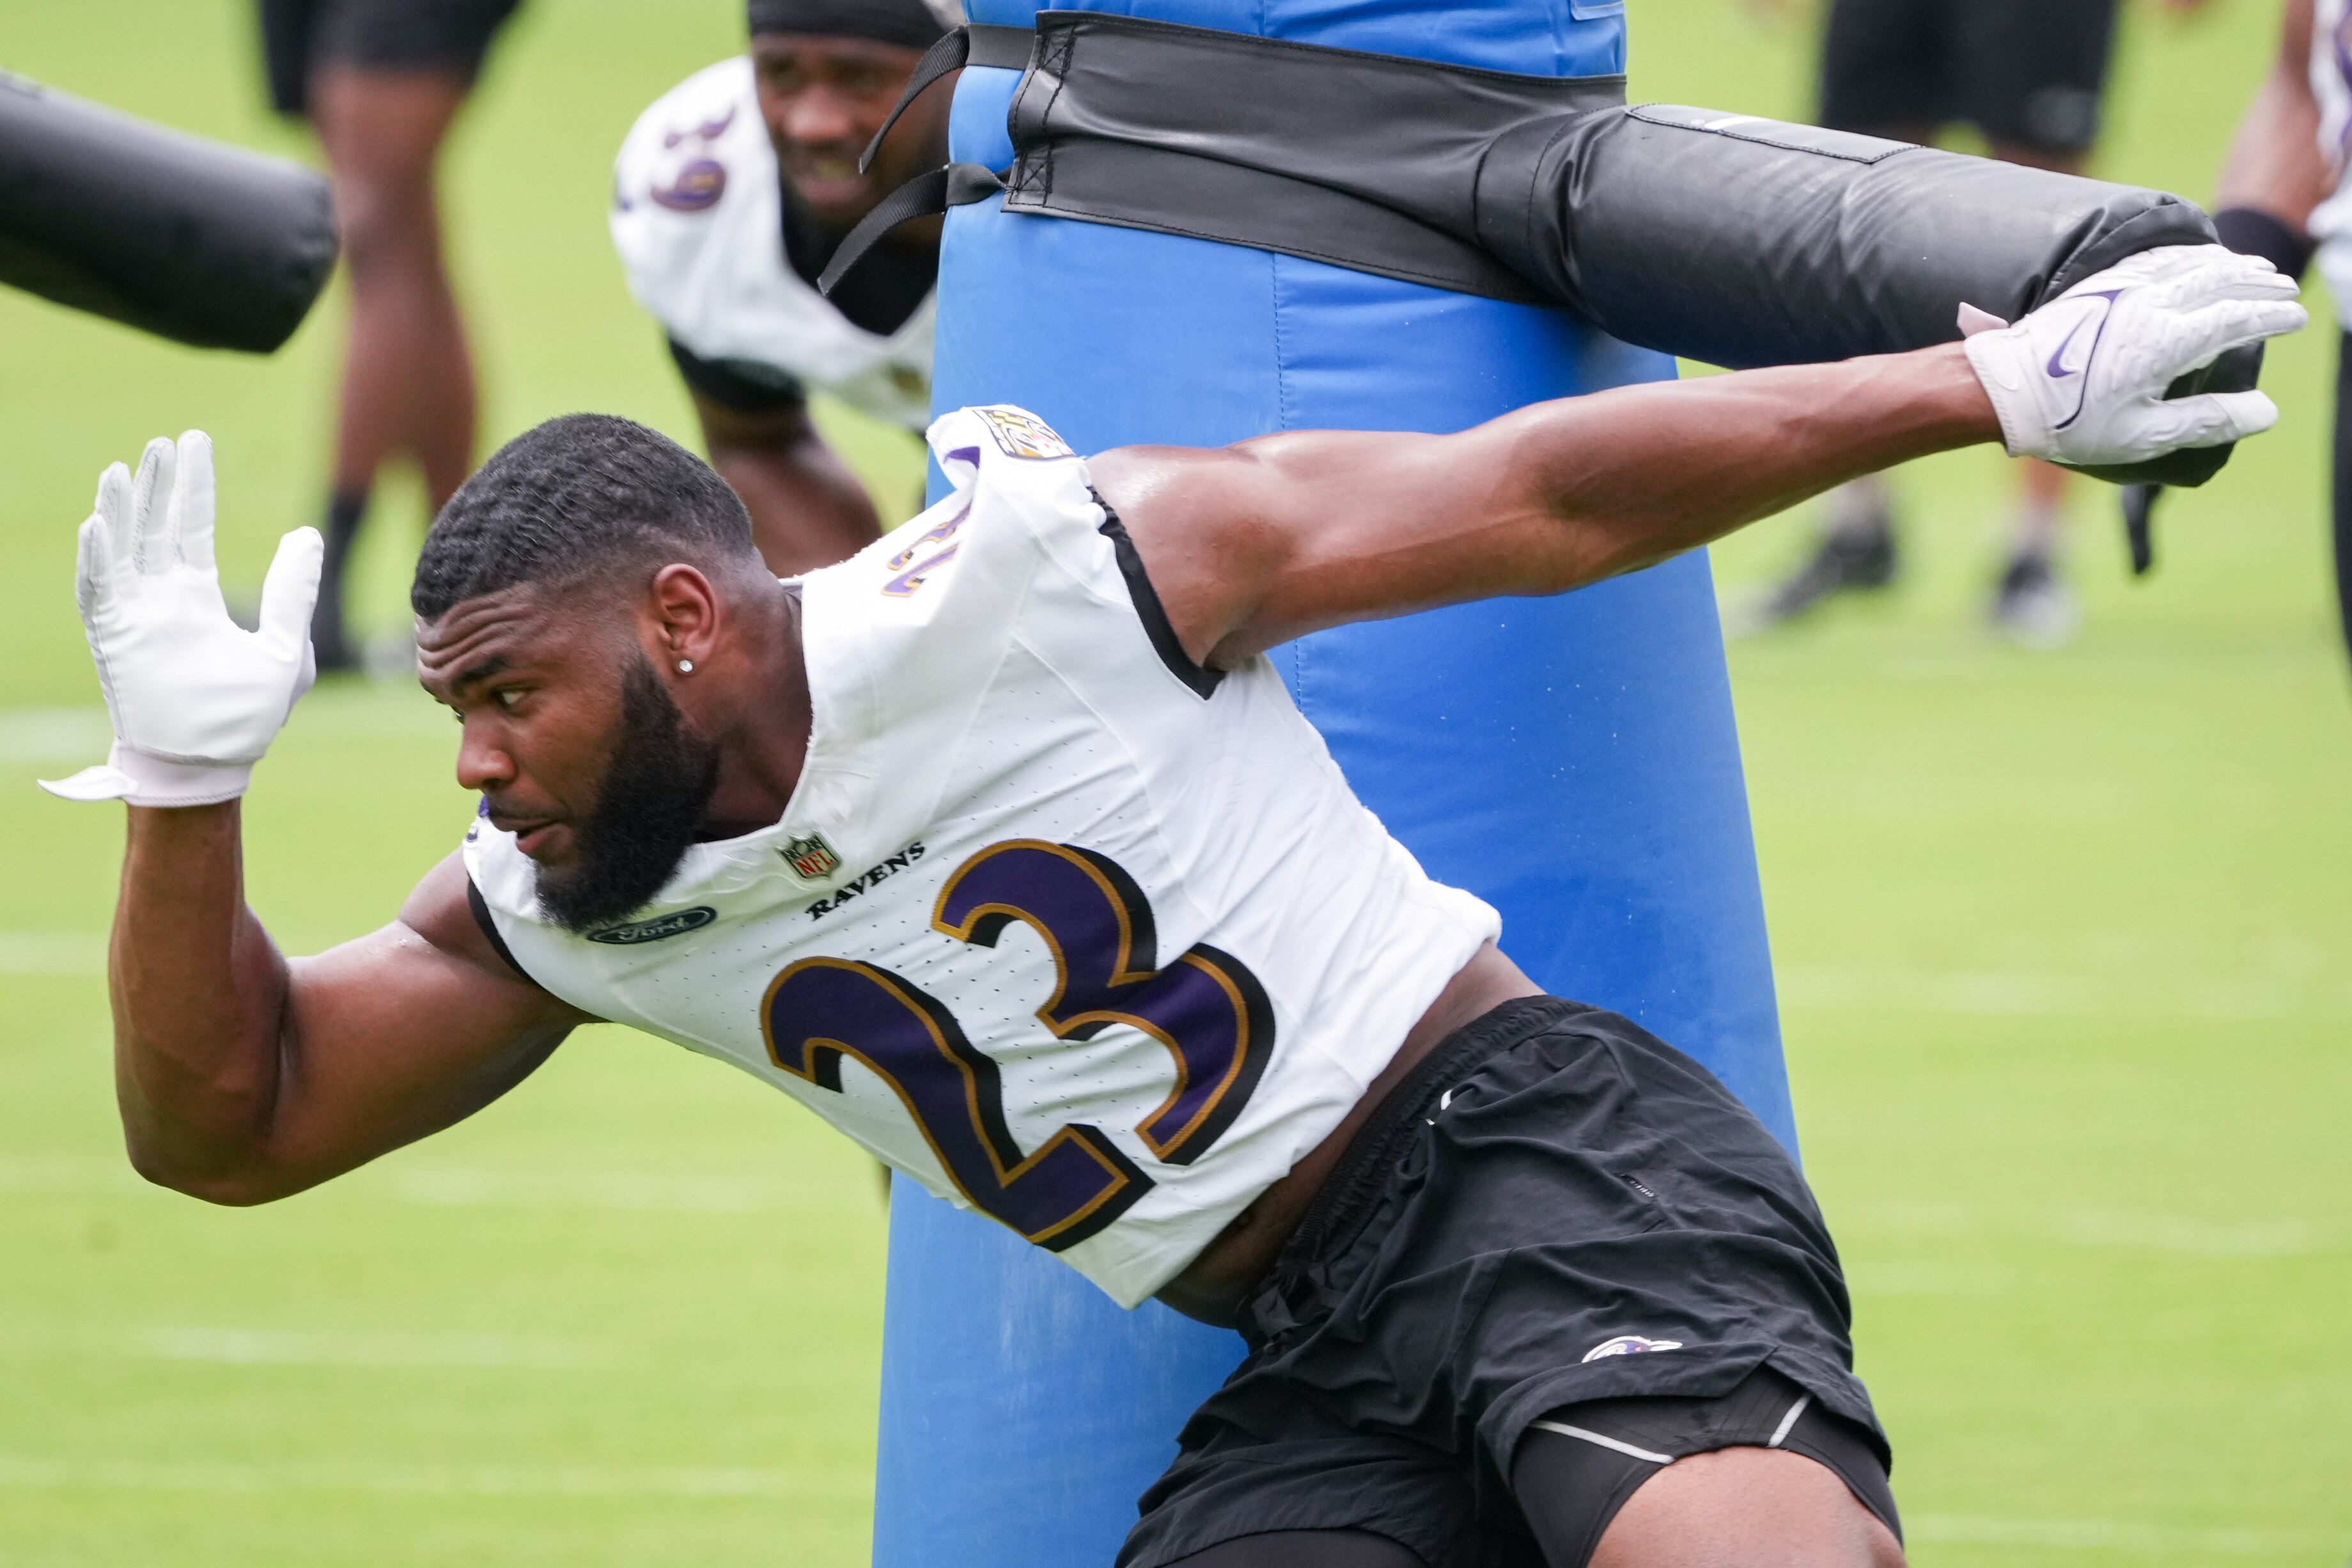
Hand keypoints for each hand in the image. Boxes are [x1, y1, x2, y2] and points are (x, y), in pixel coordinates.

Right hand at [41, 432, 320, 807]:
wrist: (212, 763)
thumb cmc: (247, 717)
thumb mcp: (286, 647)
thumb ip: (294, 592)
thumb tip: (307, 535)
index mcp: (199, 598)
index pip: (191, 528)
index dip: (192, 487)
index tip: (192, 442)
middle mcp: (162, 600)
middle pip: (154, 528)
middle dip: (157, 485)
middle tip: (164, 443)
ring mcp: (135, 617)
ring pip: (122, 549)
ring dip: (121, 509)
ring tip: (126, 468)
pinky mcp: (114, 639)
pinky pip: (99, 591)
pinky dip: (97, 558)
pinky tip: (98, 522)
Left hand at [1959, 244, 2303, 467]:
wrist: (2002, 391)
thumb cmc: (2068, 422)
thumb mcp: (2143, 435)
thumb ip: (2206, 421)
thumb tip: (2264, 412)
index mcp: (2166, 342)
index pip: (2236, 319)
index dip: (2271, 316)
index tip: (2295, 318)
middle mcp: (2148, 305)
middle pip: (2219, 281)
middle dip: (2256, 284)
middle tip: (2282, 287)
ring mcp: (2120, 290)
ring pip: (2188, 264)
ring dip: (2226, 264)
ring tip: (2249, 269)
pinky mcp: (2096, 287)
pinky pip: (2154, 259)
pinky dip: (2185, 256)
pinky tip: (2193, 259)